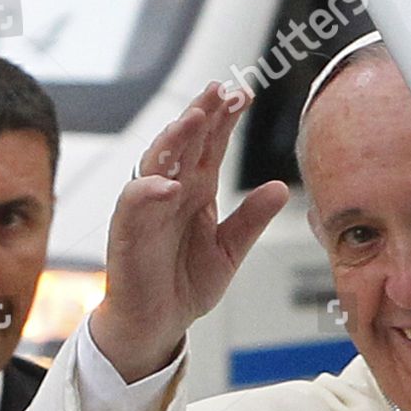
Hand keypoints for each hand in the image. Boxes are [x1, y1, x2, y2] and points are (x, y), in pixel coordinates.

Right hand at [90, 83, 288, 380]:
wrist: (158, 321)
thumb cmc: (186, 282)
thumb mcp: (230, 250)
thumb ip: (252, 218)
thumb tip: (281, 187)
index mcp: (197, 191)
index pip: (211, 146)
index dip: (225, 120)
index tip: (244, 93)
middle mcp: (171, 191)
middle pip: (186, 143)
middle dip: (203, 115)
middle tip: (222, 90)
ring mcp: (148, 208)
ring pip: (158, 162)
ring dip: (176, 139)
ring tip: (196, 118)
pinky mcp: (128, 231)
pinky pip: (135, 204)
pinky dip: (150, 191)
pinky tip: (170, 183)